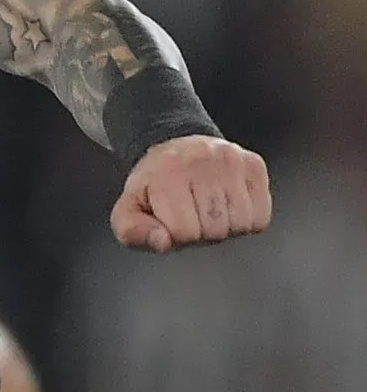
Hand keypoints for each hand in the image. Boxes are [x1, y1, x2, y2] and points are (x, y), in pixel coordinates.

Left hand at [112, 135, 271, 251]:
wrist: (176, 149)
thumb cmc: (154, 185)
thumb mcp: (129, 209)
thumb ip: (132, 231)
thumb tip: (162, 242)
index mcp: (166, 175)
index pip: (185, 232)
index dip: (178, 236)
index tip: (173, 220)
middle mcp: (200, 162)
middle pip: (216, 230)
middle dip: (203, 232)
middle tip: (193, 215)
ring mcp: (231, 161)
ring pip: (242, 224)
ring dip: (227, 227)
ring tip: (210, 211)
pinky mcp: (254, 165)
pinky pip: (262, 215)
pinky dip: (248, 219)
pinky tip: (229, 206)